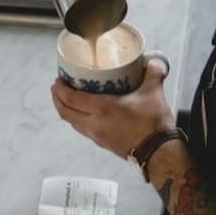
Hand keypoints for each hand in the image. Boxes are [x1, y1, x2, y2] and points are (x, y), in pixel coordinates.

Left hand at [51, 60, 174, 159]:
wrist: (159, 152)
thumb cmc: (153, 125)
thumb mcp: (153, 93)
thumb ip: (152, 73)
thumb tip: (152, 63)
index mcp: (102, 109)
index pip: (71, 98)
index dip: (61, 89)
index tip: (58, 80)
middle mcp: (95, 124)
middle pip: (65, 112)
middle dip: (57, 99)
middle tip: (57, 88)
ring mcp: (97, 136)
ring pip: (73, 123)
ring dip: (66, 111)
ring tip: (68, 100)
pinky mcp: (103, 144)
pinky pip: (83, 130)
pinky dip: (78, 120)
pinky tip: (85, 114)